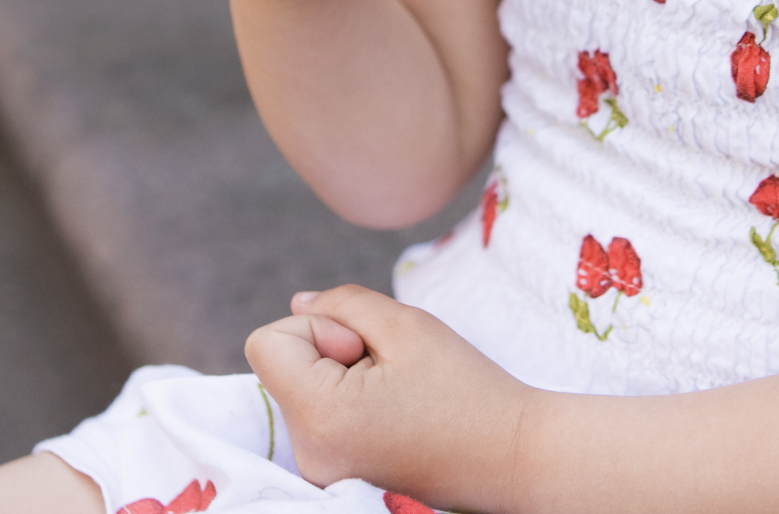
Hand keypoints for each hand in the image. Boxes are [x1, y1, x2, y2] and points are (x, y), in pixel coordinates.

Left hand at [245, 286, 530, 509]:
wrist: (511, 456)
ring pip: (303, 384)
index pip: (266, 342)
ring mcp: (321, 471)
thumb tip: (299, 304)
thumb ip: (343, 303)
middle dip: (332, 348)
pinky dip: (349, 395)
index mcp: (319, 418)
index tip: (364, 348)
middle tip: (392, 368)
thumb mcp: (405, 324)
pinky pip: (320, 410)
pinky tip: (395, 406)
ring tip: (399, 389)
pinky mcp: (337, 474)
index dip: (317, 328)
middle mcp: (308, 454)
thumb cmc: (465, 387)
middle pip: (283, 363)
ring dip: (343, 371)